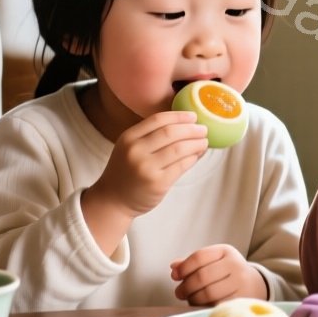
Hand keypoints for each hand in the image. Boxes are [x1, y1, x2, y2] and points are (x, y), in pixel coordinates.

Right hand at [89, 111, 210, 217]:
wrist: (113, 200)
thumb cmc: (126, 171)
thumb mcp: (129, 147)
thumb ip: (150, 136)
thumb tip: (185, 125)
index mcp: (129, 137)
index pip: (158, 120)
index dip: (179, 116)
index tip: (193, 116)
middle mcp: (136, 151)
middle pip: (171, 132)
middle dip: (191, 129)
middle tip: (203, 130)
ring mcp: (147, 168)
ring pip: (179, 149)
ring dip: (196, 144)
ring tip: (204, 142)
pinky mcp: (158, 183)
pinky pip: (181, 166)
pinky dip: (192, 159)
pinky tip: (196, 156)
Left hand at [170, 245, 267, 305]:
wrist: (255, 284)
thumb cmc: (227, 273)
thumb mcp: (213, 261)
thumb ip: (192, 263)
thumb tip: (174, 267)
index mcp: (225, 251)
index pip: (199, 257)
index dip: (183, 267)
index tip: (175, 276)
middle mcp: (235, 264)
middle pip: (202, 276)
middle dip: (186, 286)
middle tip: (179, 292)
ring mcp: (241, 283)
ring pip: (208, 293)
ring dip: (193, 299)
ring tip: (190, 299)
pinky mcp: (242, 300)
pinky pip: (217, 305)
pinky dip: (204, 307)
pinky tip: (201, 306)